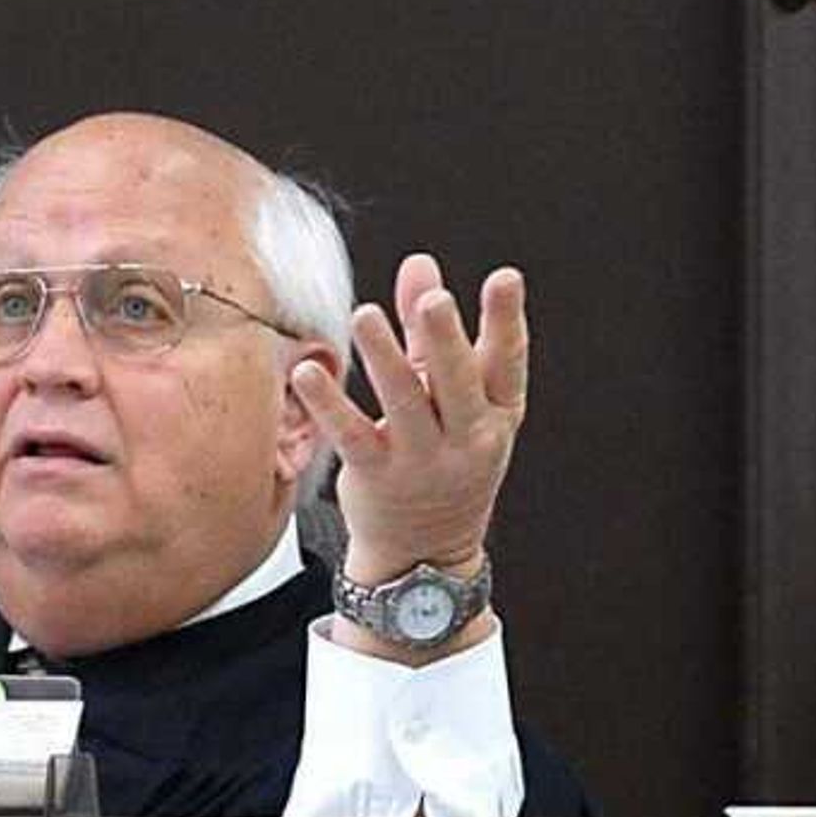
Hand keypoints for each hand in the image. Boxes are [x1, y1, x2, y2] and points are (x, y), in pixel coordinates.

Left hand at [293, 252, 526, 590]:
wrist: (427, 552)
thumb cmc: (444, 456)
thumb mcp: (454, 397)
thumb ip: (430, 330)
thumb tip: (419, 265)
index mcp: (496, 415)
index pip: (507, 363)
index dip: (507, 320)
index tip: (505, 278)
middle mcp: (467, 439)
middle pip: (459, 384)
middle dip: (446, 341)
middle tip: (433, 300)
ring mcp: (422, 461)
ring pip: (405, 405)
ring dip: (385, 359)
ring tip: (365, 315)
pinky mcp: (376, 477)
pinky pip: (351, 437)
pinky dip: (329, 405)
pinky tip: (308, 373)